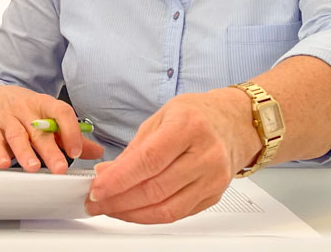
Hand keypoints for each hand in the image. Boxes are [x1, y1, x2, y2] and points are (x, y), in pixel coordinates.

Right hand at [0, 84, 103, 173]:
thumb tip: (97, 151)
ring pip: (16, 134)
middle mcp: (26, 109)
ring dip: (25, 152)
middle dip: (50, 150)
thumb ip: (71, 136)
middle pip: (40, 129)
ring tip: (32, 167)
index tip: (76, 151)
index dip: (71, 131)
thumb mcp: (48, 117)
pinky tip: (4, 163)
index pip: (61, 112)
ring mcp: (7, 117)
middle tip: (60, 168)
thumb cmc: (25, 111)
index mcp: (45, 104)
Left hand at [85, 89, 259, 223]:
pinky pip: (178, 214)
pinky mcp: (214, 195)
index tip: (97, 188)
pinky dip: (151, 216)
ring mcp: (213, 178)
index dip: (119, 179)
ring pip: (167, 209)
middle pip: (156, 189)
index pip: (149, 160)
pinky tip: (133, 211)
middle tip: (95, 201)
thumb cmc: (197, 114)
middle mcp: (206, 154)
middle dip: (119, 200)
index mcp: (189, 126)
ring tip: (110, 209)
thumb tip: (107, 173)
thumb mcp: (161, 116)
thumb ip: (135, 148)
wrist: (234, 122)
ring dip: (132, 213)